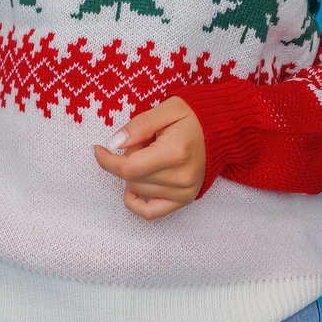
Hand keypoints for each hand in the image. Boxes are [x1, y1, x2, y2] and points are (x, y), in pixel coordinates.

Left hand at [91, 96, 205, 219]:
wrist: (224, 129)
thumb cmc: (194, 115)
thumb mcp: (167, 109)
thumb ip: (139, 125)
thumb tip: (114, 143)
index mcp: (176, 152)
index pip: (129, 168)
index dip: (106, 160)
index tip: (97, 149)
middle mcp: (181, 177)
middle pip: (132, 178)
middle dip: (127, 158)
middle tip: (143, 141)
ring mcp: (185, 191)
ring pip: (138, 191)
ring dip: (135, 173)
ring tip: (151, 153)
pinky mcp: (185, 199)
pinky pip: (150, 212)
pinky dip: (136, 201)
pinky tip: (135, 185)